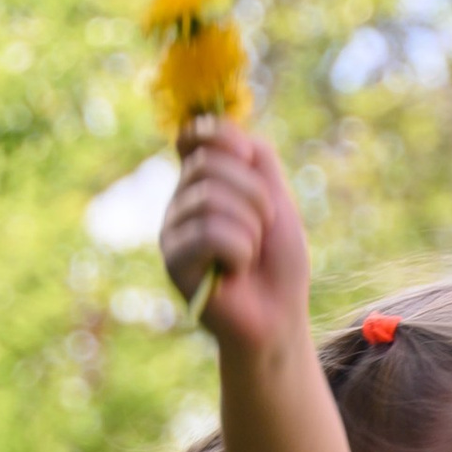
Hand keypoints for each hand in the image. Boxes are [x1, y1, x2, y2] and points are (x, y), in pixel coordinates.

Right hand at [157, 118, 311, 349]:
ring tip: (251, 254)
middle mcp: (181, 202)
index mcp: (202, 182)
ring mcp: (173, 231)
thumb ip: (257, 157)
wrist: (279, 315)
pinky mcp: (174, 262)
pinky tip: (236, 271)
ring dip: (250, 227)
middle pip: (208, 164)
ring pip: (210, 198)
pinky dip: (240, 251)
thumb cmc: (278, 260)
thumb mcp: (278, 196)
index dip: (219, 135)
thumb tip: (232, 139)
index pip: (192, 136)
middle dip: (253, 194)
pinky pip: (209, 234)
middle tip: (263, 229)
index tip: (247, 156)